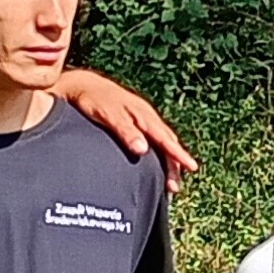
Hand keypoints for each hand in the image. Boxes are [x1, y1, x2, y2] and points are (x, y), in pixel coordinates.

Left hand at [55, 67, 199, 183]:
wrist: (82, 85)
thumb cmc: (94, 100)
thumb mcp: (109, 116)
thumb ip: (126, 132)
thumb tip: (143, 150)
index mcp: (144, 116)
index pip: (166, 139)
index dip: (178, 155)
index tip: (192, 167)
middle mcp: (146, 117)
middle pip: (168, 142)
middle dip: (174, 164)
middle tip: (175, 187)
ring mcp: (141, 119)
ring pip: (162, 141)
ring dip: (168, 160)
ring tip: (169, 180)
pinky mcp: (135, 121)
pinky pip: (154, 138)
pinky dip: (159, 152)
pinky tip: (156, 162)